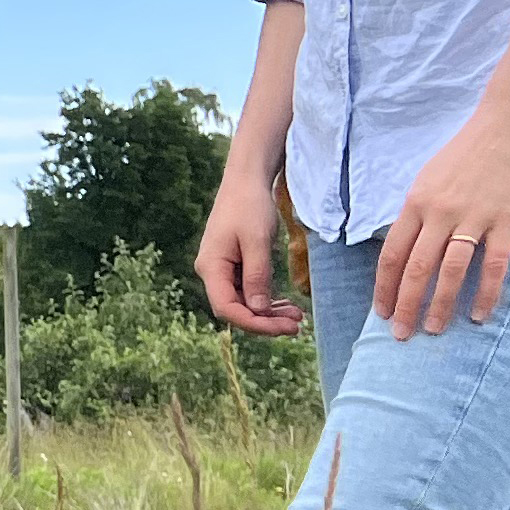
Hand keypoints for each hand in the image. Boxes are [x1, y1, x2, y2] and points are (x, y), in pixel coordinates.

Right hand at [197, 173, 303, 336]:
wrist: (246, 181)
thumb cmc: (249, 206)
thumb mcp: (257, 241)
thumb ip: (257, 276)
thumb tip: (259, 310)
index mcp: (211, 267)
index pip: (227, 308)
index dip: (254, 323)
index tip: (283, 328)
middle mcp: (213, 272)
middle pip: (236, 309)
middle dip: (265, 321)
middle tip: (297, 326)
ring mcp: (223, 270)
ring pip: (244, 302)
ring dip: (268, 313)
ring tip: (297, 317)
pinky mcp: (234, 266)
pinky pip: (248, 291)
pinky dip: (267, 300)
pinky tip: (286, 305)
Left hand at [372, 105, 509, 340]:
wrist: (509, 125)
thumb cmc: (466, 153)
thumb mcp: (428, 179)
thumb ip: (417, 213)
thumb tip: (406, 249)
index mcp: (416, 202)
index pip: (392, 254)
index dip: (385, 287)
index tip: (381, 312)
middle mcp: (439, 212)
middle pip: (416, 268)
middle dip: (406, 305)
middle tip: (400, 335)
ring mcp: (473, 217)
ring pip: (450, 271)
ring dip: (440, 305)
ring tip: (433, 330)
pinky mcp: (506, 220)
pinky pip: (493, 264)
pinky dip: (485, 293)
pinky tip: (479, 314)